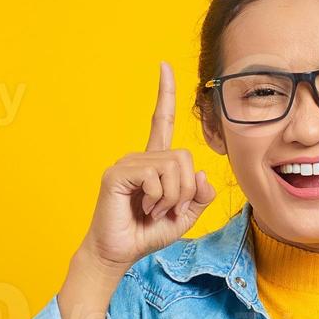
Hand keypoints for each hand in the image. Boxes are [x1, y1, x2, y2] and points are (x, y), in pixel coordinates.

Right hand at [80, 60, 220, 271]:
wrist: (119, 253)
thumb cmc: (146, 234)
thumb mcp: (184, 217)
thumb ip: (199, 196)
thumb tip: (201, 173)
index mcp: (154, 163)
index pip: (160, 121)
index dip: (165, 94)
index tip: (164, 65)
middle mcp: (140, 157)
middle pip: (183, 157)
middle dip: (185, 190)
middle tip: (167, 209)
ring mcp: (127, 163)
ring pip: (172, 167)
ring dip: (171, 197)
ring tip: (153, 210)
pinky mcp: (117, 173)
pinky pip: (153, 176)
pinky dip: (157, 197)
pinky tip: (143, 207)